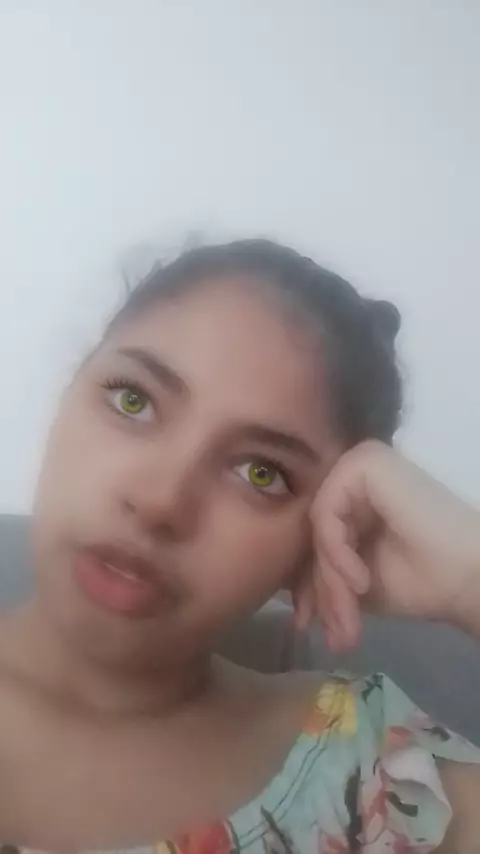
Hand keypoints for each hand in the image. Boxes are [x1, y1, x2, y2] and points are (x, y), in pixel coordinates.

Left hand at [293, 441, 479, 650]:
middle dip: (320, 589)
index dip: (308, 584)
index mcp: (352, 499)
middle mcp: (350, 475)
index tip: (307, 624)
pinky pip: (326, 512)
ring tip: (350, 612)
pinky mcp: (365, 461)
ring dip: (330, 578)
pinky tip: (362, 580)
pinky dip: (337, 552)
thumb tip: (292, 605)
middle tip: (335, 630)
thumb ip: (322, 578)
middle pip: (311, 533)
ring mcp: (357, 464)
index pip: (311, 537)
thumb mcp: (356, 583)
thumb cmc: (421, 579)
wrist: (467, 576)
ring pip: (317, 527)